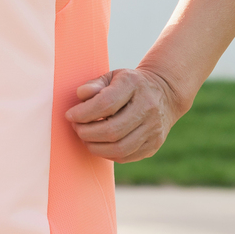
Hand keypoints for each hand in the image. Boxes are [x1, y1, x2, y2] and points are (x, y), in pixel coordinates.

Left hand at [64, 68, 186, 162]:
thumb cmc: (129, 84)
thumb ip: (95, 84)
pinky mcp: (154, 145)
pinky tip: (99, 144)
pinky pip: (126, 157)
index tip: (70, 115)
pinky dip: (107, 154)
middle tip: (76, 128)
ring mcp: (153, 129)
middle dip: (87, 133)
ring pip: (120, 148)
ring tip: (85, 138)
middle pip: (112, 130)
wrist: (164, 93)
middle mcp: (147, 107)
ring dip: (96, 147)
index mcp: (134, 84)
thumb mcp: (112, 76)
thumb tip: (81, 95)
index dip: (84, 113)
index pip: (106, 104)